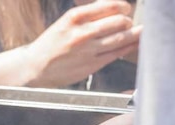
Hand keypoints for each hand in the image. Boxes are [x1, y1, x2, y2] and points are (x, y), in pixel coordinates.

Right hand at [26, 1, 141, 87]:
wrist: (34, 68)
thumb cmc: (50, 45)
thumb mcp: (64, 23)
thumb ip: (87, 16)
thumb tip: (111, 7)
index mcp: (74, 17)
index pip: (110, 5)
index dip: (122, 6)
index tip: (125, 8)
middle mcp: (82, 32)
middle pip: (119, 20)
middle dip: (127, 20)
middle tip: (128, 22)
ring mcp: (88, 49)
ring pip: (122, 37)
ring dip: (134, 33)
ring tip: (140, 31)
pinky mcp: (92, 64)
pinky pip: (117, 52)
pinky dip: (128, 47)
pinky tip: (133, 43)